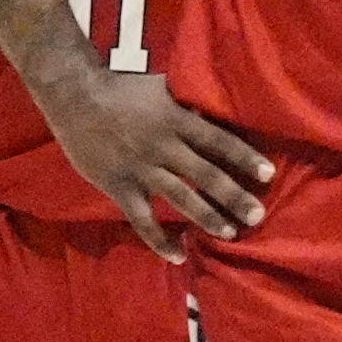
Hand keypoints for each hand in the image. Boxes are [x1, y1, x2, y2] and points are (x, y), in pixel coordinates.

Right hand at [41, 63, 273, 251]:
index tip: (268, 174)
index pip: (218, 142)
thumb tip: (216, 107)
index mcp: (176, 121)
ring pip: (181, 198)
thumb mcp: (161, 87)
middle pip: (206, 175)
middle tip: (258, 215)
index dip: (244, 157)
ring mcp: (141, 169)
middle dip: (234, 196)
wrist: (73, 95)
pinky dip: (159, 239)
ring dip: (208, 217)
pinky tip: (178, 255)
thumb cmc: (120, 87)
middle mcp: (163, 147)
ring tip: (230, 233)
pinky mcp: (120, 187)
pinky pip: (142, 219)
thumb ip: (187, 102)